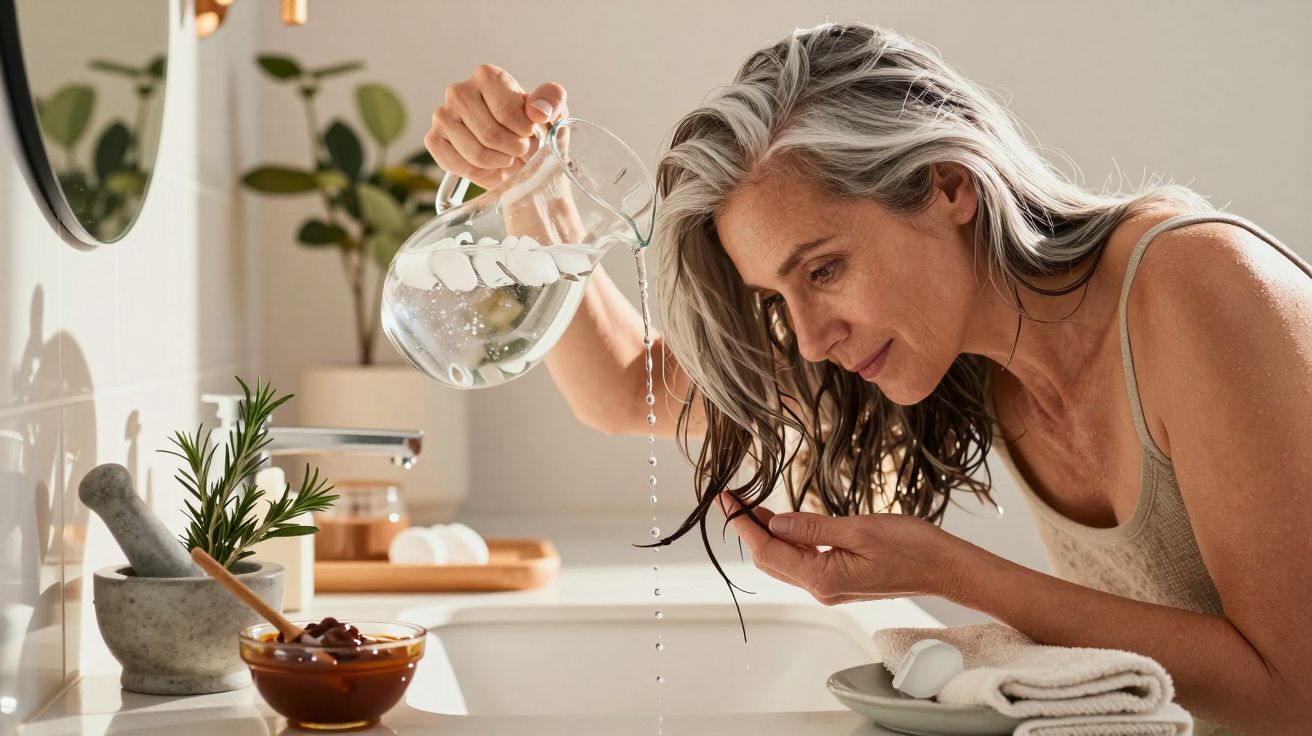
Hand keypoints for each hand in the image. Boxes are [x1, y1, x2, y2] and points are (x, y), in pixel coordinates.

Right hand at [425, 64, 567, 189]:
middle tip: (520, 150)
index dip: (525, 132)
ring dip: (501, 163)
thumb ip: (552, 100)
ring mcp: (442, 116)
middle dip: (514, 150)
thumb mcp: (552, 111)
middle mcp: (458, 91)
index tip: (530, 133)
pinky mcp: (433, 140)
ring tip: (507, 157)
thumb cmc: (533, 128)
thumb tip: (537, 112)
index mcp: (487, 76)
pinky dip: (483, 174)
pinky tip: (491, 166)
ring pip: (477, 154)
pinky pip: (461, 167)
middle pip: (491, 135)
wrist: (518, 153)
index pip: (508, 112)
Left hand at [718, 492, 963, 603]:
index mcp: (822, 579)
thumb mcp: (858, 529)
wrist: (945, 567)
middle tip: (734, 498)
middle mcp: (821, 589)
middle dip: (749, 529)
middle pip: (770, 560)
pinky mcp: (840, 580)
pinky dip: (788, 540)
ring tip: (752, 505)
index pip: (767, 551)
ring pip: (785, 561)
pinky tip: (784, 521)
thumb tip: (774, 523)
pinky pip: (803, 560)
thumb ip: (813, 527)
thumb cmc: (911, 547)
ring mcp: (830, 587)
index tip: (727, 500)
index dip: (743, 525)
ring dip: (766, 534)